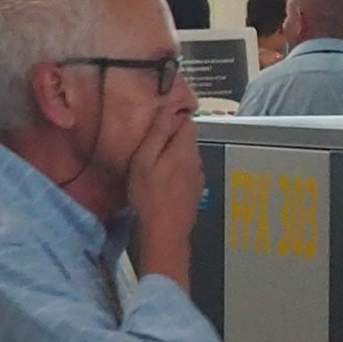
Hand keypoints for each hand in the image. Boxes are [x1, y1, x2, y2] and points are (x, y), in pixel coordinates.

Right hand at [125, 94, 202, 267]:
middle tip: (150, 145)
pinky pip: (187, 172)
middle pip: (188, 139)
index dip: (173, 119)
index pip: (187, 121)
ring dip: (174, 155)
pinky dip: (177, 171)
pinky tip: (164, 182)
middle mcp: (197, 160)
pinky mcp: (195, 191)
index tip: (157, 125)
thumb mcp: (144, 160)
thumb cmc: (149, 195)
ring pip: (187, 156)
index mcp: (185, 149)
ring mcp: (198, 176)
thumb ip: (158, 133)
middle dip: (172, 137)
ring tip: (155, 164)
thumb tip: (169, 109)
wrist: (165, 232)